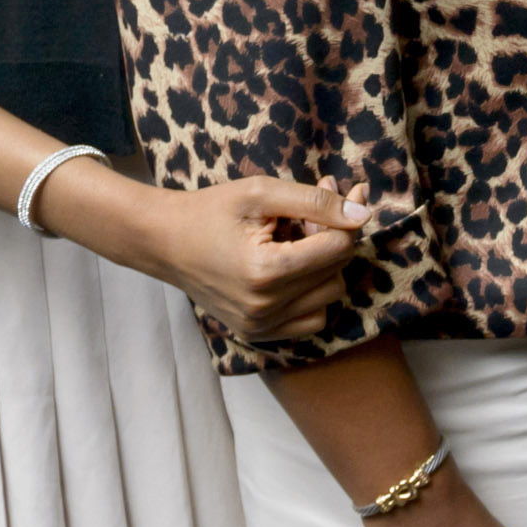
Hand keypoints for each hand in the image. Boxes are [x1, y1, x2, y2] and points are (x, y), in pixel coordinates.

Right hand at [48, 165, 375, 340]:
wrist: (162, 242)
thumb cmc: (210, 211)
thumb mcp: (261, 192)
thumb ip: (316, 202)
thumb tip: (364, 214)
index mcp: (266, 272)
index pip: (340, 247)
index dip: (343, 218)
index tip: (330, 194)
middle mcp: (265, 308)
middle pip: (338, 271)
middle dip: (330, 239)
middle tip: (302, 217)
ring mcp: (260, 326)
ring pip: (330, 296)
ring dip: (322, 267)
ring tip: (291, 242)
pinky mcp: (257, 334)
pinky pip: (312, 319)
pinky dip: (311, 295)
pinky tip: (289, 271)